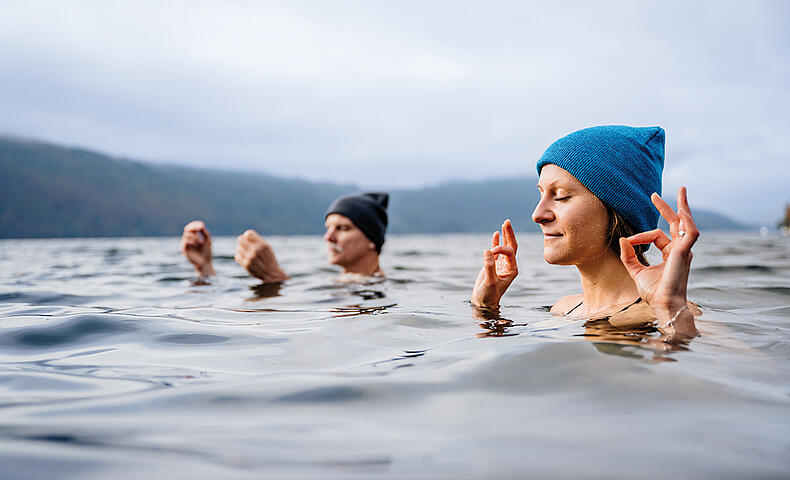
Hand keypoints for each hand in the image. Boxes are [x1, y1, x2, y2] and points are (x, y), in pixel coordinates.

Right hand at [181, 220, 214, 276]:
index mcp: (193, 237)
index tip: (202, 225)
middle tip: (201, 230)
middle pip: (187, 229)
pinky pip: (186, 241)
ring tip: (201, 242)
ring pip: (187, 235)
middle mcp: (187, 240)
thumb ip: (204, 232)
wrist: (205, 263)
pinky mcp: (183, 250)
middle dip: (194, 228)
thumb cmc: (206, 252)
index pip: (191, 227)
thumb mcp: (207, 240)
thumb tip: (200, 225)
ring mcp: (184, 245)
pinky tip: (198, 245)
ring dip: (195, 237)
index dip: (195, 225)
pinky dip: (192, 241)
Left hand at [235, 229, 288, 282]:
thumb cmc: (269, 260)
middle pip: (241, 239)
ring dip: (240, 249)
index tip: (248, 239)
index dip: (247, 236)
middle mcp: (256, 250)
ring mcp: (251, 258)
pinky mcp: (246, 265)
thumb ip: (257, 241)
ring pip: (238, 247)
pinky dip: (239, 256)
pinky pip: (237, 256)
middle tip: (243, 245)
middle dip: (241, 241)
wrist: (272, 274)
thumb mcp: (267, 248)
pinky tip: (244, 258)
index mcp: (263, 245)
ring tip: (245, 252)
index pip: (249, 233)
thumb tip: (244, 236)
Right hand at [471, 219, 518, 307]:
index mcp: (512, 270)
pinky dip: (496, 242)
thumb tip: (488, 251)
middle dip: (510, 234)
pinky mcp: (493, 265)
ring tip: (505, 223)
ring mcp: (501, 264)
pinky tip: (496, 234)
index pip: (509, 252)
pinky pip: (496, 251)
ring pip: (505, 247)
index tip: (490, 253)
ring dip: (505, 235)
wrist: (483, 303)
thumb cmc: (488, 296)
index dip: (500, 249)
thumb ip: (489, 267)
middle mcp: (509, 266)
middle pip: (512, 246)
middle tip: (507, 222)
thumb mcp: (490, 282)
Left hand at [619, 187, 697, 337]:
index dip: (640, 236)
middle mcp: (680, 250)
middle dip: (669, 207)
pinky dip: (686, 221)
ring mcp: (685, 250)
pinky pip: (690, 232)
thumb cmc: (654, 292)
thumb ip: (628, 255)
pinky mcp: (686, 252)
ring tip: (681, 192)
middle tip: (657, 194)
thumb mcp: (636, 271)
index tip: (628, 241)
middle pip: (677, 223)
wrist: (664, 304)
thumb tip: (623, 239)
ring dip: (683, 207)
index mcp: (671, 254)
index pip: (657, 235)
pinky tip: (682, 211)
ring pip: (687, 223)